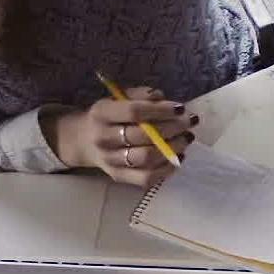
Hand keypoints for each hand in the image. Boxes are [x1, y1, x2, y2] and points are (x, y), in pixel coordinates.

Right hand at [50, 93, 194, 184]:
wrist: (83, 140)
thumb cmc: (109, 116)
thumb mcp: (119, 98)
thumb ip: (142, 95)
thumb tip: (163, 99)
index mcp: (102, 113)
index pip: (134, 112)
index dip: (161, 110)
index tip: (181, 108)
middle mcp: (103, 138)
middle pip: (143, 136)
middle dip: (173, 128)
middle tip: (190, 122)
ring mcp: (110, 160)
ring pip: (146, 158)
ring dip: (173, 148)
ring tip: (187, 138)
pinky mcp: (118, 177)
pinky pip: (146, 178)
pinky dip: (166, 169)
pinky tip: (178, 157)